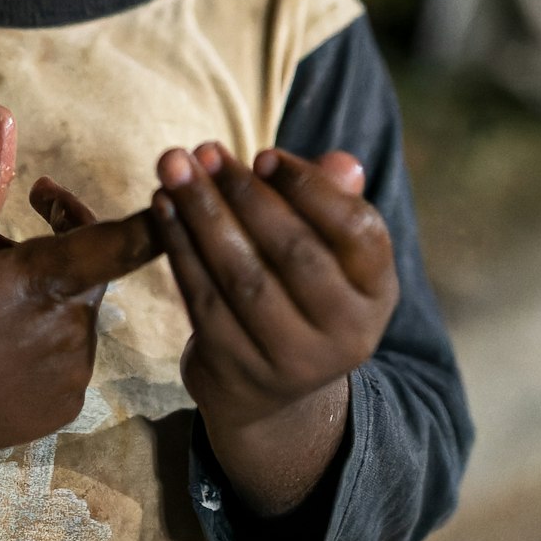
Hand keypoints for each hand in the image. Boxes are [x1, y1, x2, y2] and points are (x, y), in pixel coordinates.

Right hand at [0, 104, 159, 488]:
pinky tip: (0, 339)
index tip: (178, 190)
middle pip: (93, 265)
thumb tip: (1, 113)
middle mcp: (71, 329)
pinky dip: (46, 334)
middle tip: (27, 211)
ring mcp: (72, 374)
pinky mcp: (65, 406)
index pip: (125, 243)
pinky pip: (70, 353)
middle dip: (66, 234)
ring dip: (51, 288)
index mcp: (44, 281)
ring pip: (78, 309)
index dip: (159, 218)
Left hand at [150, 141, 397, 514]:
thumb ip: (331, 201)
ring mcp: (290, 358)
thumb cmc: (299, 291)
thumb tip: (344, 162)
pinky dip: (179, 247)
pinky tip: (163, 207)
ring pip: (242, 274)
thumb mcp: (329, 253)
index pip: (358, 231)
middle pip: (293, 251)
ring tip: (173, 167)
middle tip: (204, 150)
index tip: (263, 154)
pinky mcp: (237, 367)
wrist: (268, 391)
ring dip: (202, 212)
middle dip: (243, 192)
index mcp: (377, 293)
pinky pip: (202, 298)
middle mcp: (345, 333)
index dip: (310, 188)